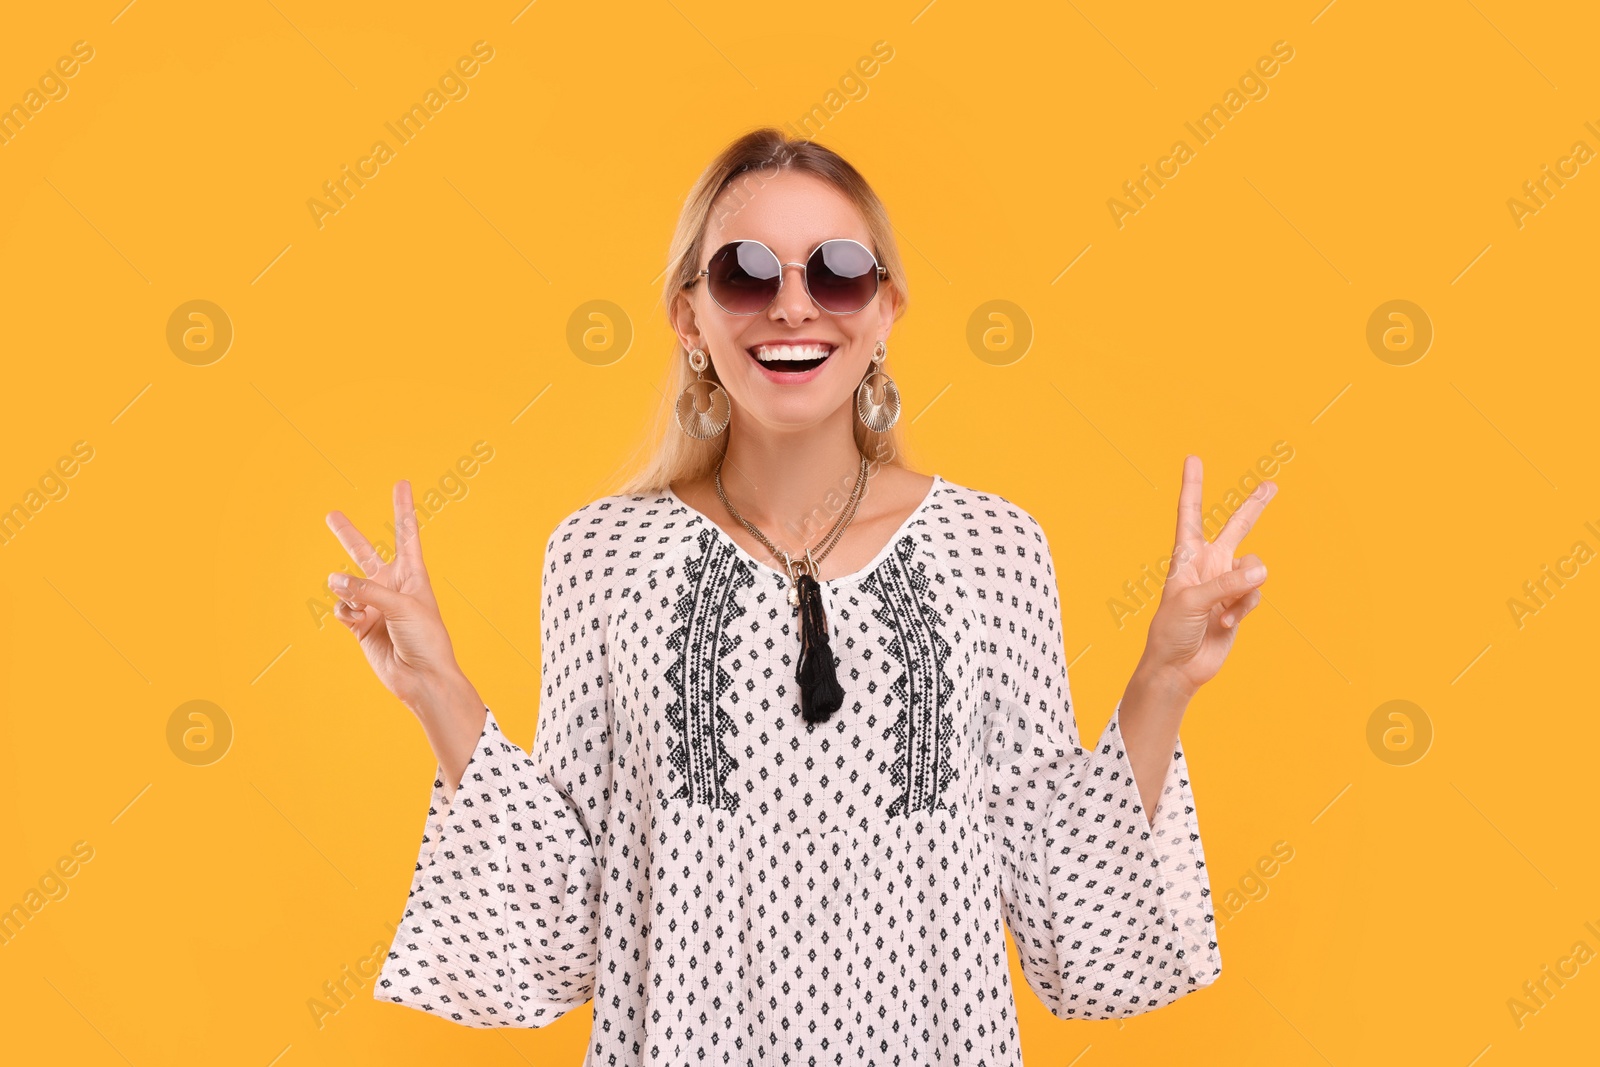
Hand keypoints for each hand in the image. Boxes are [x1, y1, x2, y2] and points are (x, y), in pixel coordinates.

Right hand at [324, 480, 466, 716]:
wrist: (422, 677)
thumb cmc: (426, 639)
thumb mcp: (402, 606)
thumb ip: (367, 590)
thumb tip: (333, 580)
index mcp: (413, 574)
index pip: (405, 533)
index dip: (403, 507)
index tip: (402, 483)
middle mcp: (391, 585)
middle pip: (364, 552)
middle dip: (347, 534)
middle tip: (331, 514)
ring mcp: (374, 604)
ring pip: (346, 584)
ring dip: (346, 589)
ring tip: (355, 601)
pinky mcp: (360, 624)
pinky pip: (342, 608)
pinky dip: (345, 612)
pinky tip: (356, 620)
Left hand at [1138, 454, 1277, 697]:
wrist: (1178, 667)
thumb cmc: (1171, 631)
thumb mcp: (1191, 602)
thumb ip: (1227, 583)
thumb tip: (1262, 569)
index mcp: (1186, 557)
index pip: (1189, 514)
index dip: (1192, 486)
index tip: (1193, 458)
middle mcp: (1208, 565)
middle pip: (1235, 528)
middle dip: (1253, 507)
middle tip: (1270, 484)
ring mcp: (1226, 584)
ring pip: (1253, 569)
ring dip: (1243, 589)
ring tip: (1224, 611)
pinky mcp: (1239, 604)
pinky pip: (1255, 594)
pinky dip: (1244, 608)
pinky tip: (1226, 623)